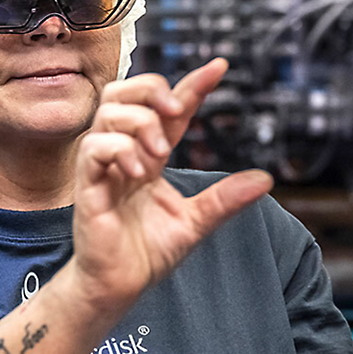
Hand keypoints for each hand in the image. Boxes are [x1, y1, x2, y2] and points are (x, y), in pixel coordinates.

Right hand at [69, 58, 273, 314]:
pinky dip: (118, 149)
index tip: (220, 67)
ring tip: (159, 155)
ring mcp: (102, 166)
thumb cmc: (146, 253)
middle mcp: (124, 153)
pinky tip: (138, 171)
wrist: (119, 285)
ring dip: (140, 124)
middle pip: (125, 92)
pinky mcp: (88, 185)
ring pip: (110, 112)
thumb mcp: (196, 222)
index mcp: (148, 157)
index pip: (168, 109)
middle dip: (152, 89)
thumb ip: (225, 199)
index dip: (192, 85)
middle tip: (176, 109)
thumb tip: (264, 179)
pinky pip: (94, 146)